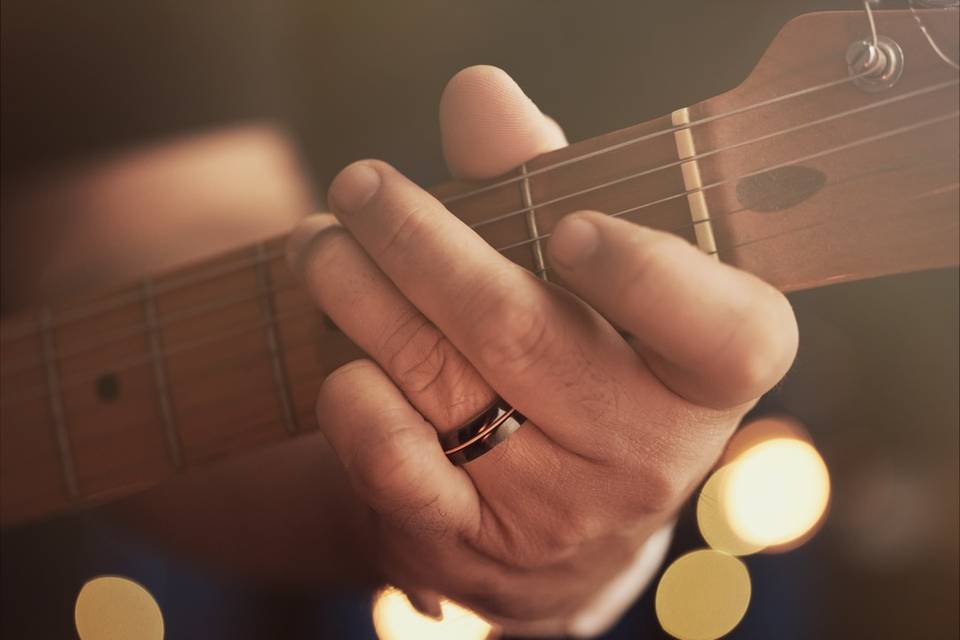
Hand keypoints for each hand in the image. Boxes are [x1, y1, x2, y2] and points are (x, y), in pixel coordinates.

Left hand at [288, 66, 797, 630]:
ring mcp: (561, 511)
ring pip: (439, 380)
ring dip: (358, 293)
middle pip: (519, 329)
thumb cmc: (582, 354)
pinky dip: (353, 399)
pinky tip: (340, 357)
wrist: (559, 513)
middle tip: (359, 186)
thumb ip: (542, 179)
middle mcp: (648, 455)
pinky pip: (394, 464)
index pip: (725, 336)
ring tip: (320, 242)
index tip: (571, 226)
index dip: (651, 278)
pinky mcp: (476, 546)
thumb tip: (478, 94)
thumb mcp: (588, 274)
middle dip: (419, 241)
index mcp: (707, 376)